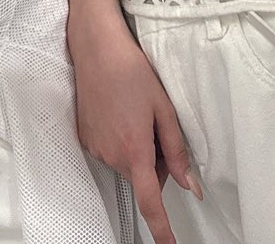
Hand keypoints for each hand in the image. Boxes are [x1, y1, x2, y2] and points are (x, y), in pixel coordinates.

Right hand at [67, 0, 197, 243]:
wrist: (96, 48)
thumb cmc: (132, 72)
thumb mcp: (163, 109)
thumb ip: (177, 151)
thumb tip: (190, 185)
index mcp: (135, 151)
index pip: (151, 201)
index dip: (162, 228)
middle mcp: (111, 155)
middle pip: (144, 176)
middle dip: (157, 161)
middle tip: (159, 124)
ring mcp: (95, 148)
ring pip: (128, 162)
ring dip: (138, 147)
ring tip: (136, 110)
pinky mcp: (85, 137)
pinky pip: (110, 150)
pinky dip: (120, 138)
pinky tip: (120, 109)